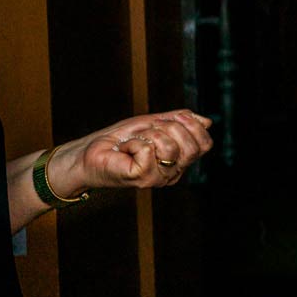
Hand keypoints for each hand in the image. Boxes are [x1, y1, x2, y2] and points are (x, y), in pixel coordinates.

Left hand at [58, 109, 215, 191]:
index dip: (193, 126)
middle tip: (149, 129)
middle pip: (192, 147)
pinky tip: (125, 149)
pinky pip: (149, 149)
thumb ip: (179, 121)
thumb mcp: (154, 123)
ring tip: (134, 140)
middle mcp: (173, 173)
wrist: (89, 152)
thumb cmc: (119, 139)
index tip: (174, 117)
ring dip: (149, 134)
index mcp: (179, 162)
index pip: (204, 145)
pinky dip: (134, 141)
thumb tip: (207, 121)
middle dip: (171, 128)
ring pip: (171, 147)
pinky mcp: (142, 178)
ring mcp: (158, 178)